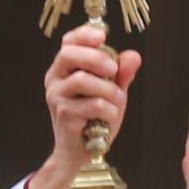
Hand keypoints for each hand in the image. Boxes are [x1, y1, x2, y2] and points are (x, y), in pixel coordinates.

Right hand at [28, 24, 140, 188]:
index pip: (68, 42)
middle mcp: (55, 80)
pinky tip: (110, 118)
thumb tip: (133, 56)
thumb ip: (121, 75)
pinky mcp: (64, 115)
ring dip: (108, 89)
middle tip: (114, 69)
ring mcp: (57, 97)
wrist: (80, 154)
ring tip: (117, 101)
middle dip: (96, 57)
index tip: (104, 35)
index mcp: (64, 70)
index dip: (84, 34)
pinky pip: (92, 104)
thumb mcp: (112, 94)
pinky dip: (109, 110)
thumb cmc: (93, 121)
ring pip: (82, 80)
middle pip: (68, 54)